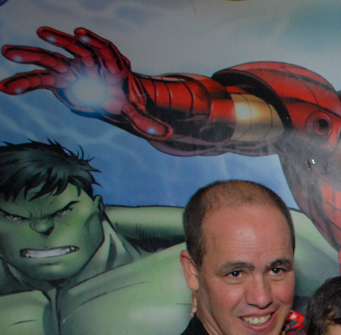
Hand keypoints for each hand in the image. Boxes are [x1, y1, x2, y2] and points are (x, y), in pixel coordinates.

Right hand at [1, 27, 169, 137]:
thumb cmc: (122, 99)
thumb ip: (144, 121)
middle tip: (40, 33)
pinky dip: (23, 83)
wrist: (109, 97)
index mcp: (108, 63)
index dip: (92, 41)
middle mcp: (86, 61)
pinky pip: (38, 79)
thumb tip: (164, 134)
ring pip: (48, 59)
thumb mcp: (133, 111)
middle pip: (71, 48)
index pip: (103, 48)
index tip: (81, 34)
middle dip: (57, 40)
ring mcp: (69, 67)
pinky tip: (5, 88)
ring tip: (8, 52)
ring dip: (29, 56)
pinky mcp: (57, 78)